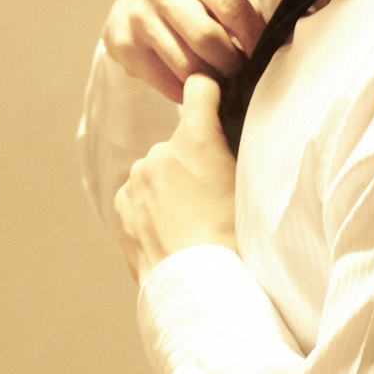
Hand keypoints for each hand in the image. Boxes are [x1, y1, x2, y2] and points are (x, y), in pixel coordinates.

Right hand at [103, 0, 265, 102]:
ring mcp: (137, 14)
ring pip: (186, 65)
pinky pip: (164, 82)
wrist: (136, 4)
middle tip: (240, 77)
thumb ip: (248, 13)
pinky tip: (195, 88)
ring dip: (211, 82)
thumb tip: (275, 43)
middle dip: (231, 66)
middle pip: (207, 39)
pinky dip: (186, 92)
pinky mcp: (121, 42)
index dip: (252, 40)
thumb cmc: (194, 1)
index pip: (232, 8)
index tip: (260, 58)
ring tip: (223, 85)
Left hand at [115, 74, 238, 281]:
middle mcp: (160, 152)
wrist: (200, 285)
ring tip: (192, 220)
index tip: (213, 99)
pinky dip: (153, 206)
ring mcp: (137, 179)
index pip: (199, 88)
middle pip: (180, 141)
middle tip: (213, 195)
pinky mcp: (122, 205)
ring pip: (158, 170)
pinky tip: (172, 230)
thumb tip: (231, 143)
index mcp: (196, 140)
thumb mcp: (250, 188)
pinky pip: (140, 194)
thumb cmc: (235, 239)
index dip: (208, 92)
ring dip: (171, 185)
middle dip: (192, 159)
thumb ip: (233, 155)